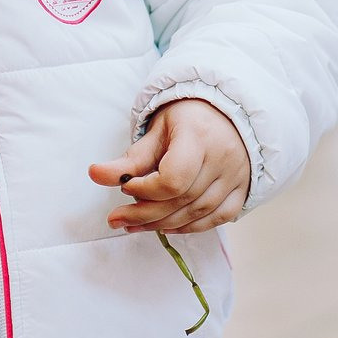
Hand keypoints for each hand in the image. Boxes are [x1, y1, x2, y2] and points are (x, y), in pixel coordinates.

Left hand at [89, 97, 251, 233]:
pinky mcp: (243, 188)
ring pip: (198, 213)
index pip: (173, 179)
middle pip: (182, 200)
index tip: (124, 187)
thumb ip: (130, 159)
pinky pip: (218, 218)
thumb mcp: (156, 130)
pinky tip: (167, 226)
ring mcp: (236, 175)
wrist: (227, 110)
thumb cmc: (187, 119)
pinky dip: (191, 227)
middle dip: (144, 214)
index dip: (144, 190)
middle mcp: (223, 158)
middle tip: (117, 219)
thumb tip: (94, 175)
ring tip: (134, 224)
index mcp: (199, 137)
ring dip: (163, 224)